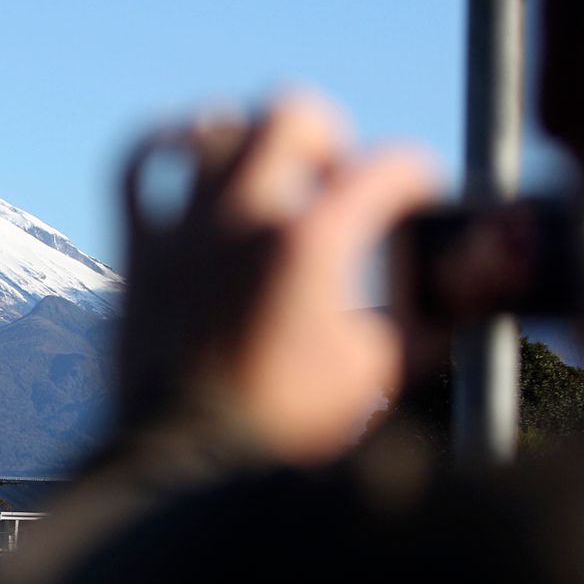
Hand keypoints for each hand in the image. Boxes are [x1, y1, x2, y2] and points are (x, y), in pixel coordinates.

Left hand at [118, 91, 439, 463]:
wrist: (187, 468)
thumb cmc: (282, 432)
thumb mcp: (373, 373)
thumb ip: (415, 318)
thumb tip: (448, 291)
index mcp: (311, 243)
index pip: (385, 168)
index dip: (414, 177)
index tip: (415, 197)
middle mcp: (244, 219)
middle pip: (292, 115)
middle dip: (327, 136)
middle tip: (333, 176)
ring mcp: (184, 230)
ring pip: (214, 129)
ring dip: (248, 138)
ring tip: (264, 169)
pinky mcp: (139, 251)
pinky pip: (135, 165)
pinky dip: (161, 146)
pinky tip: (183, 152)